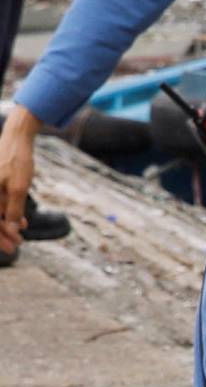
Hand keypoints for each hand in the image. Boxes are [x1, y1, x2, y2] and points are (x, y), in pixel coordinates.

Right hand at [0, 105, 39, 259]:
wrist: (16, 138)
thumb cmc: (16, 160)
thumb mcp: (18, 188)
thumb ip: (13, 210)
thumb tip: (11, 231)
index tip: (12, 248)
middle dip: (3, 233)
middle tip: (18, 245)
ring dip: (6, 224)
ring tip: (21, 232)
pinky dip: (7, 213)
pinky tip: (21, 221)